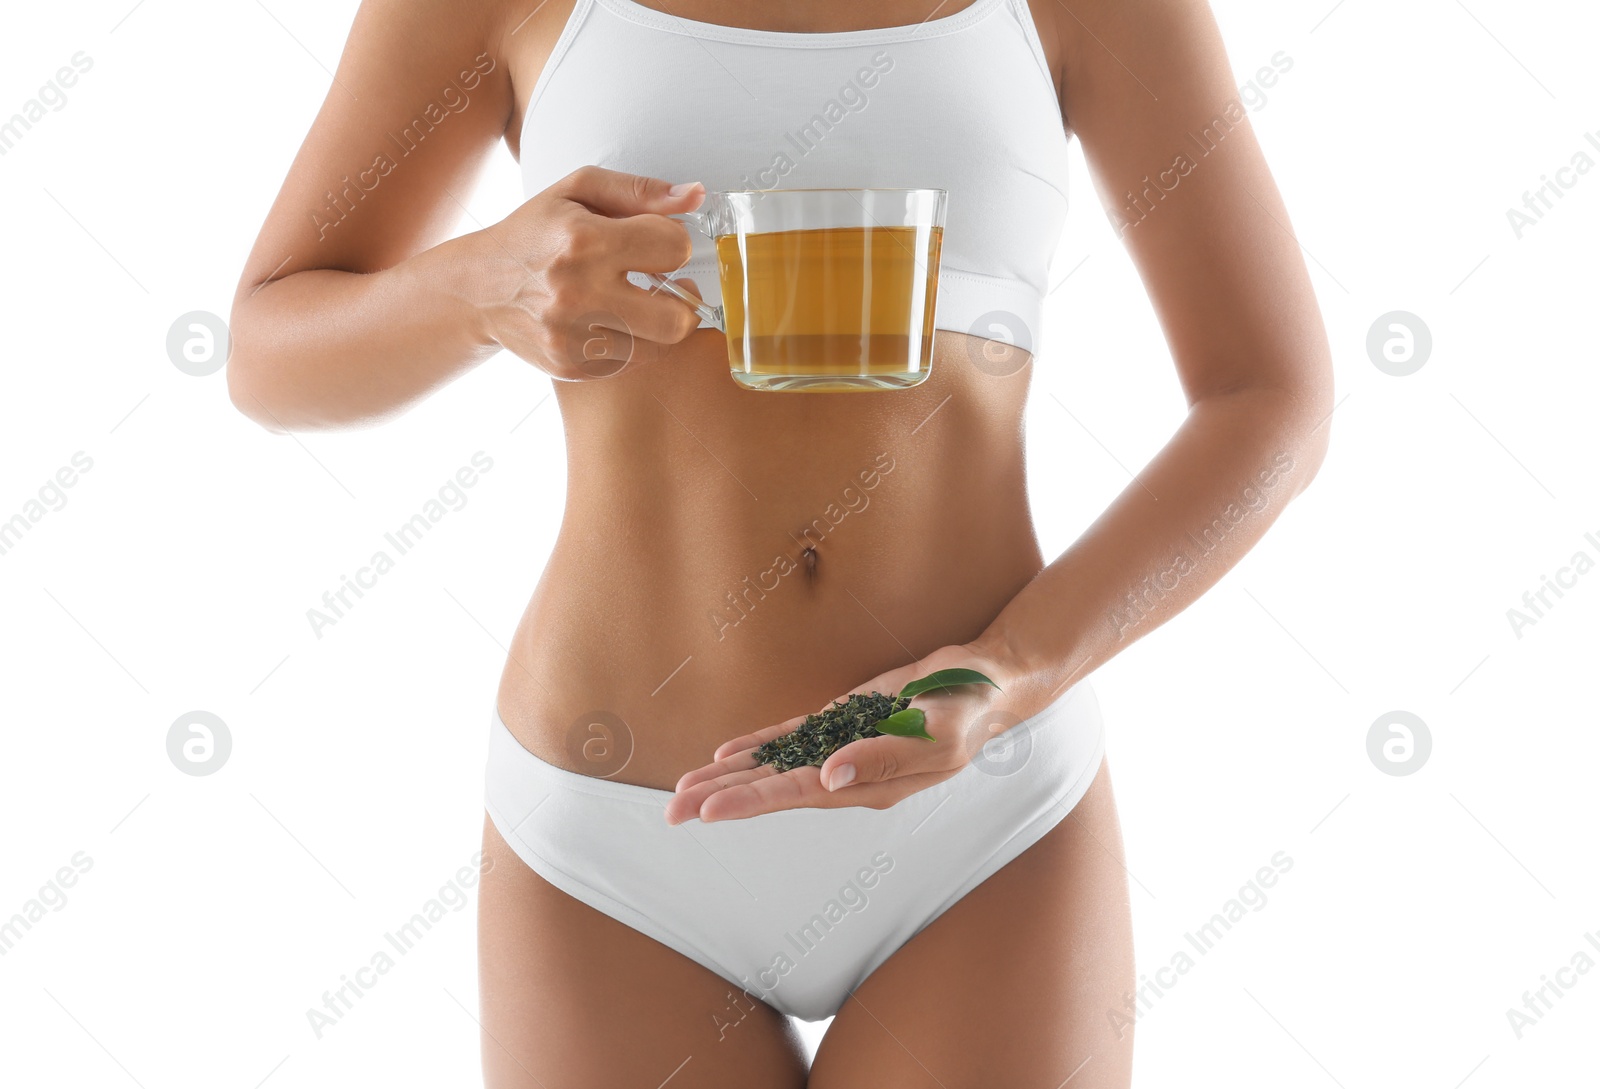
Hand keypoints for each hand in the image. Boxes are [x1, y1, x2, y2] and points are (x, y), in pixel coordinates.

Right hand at [475, 165, 708, 380]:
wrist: (479, 288)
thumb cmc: (533, 234)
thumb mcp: (578, 191)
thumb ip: (640, 190)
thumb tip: (696, 196)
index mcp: (583, 240)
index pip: (674, 248)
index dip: (675, 242)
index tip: (659, 242)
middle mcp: (578, 292)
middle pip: (677, 317)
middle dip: (685, 298)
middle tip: (670, 284)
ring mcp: (573, 336)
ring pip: (659, 345)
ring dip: (659, 321)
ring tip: (640, 301)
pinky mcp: (571, 365)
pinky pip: (633, 362)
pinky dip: (634, 341)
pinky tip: (616, 320)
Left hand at [663, 643, 1038, 824]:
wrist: (983, 685)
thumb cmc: (966, 713)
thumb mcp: (935, 737)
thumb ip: (882, 758)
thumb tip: (828, 776)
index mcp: (867, 785)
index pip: (796, 796)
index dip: (750, 802)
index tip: (709, 810)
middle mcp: (845, 775)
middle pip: (772, 788)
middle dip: (722, 796)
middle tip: (672, 812)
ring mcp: (841, 749)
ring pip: (774, 766)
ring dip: (729, 776)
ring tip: (683, 789)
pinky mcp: (842, 722)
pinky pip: (790, 738)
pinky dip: (758, 746)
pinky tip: (727, 753)